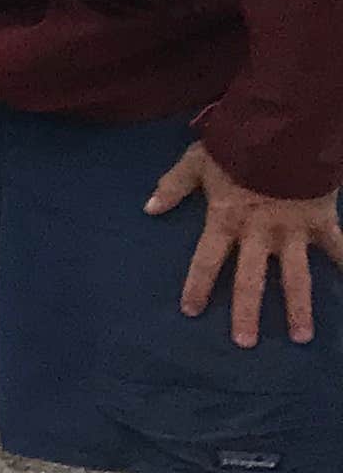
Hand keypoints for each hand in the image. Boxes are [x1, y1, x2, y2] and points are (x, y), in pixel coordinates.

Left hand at [146, 143, 342, 347]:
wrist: (286, 128)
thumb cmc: (238, 144)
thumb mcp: (198, 160)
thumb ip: (174, 186)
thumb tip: (149, 208)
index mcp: (226, 220)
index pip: (206, 260)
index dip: (197, 286)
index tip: (190, 311)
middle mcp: (259, 233)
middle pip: (250, 280)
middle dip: (246, 313)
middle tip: (245, 344)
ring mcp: (293, 231)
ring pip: (296, 277)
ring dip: (299, 308)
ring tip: (302, 338)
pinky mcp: (321, 221)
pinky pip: (337, 248)